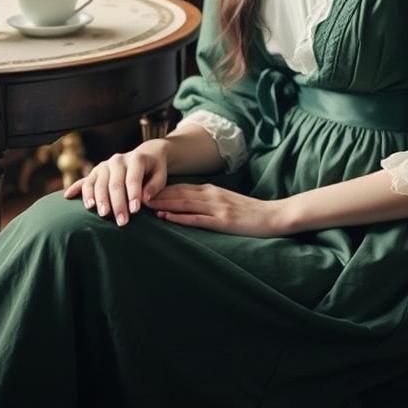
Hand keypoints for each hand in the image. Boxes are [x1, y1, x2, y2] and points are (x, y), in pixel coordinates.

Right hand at [63, 140, 168, 226]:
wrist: (145, 155)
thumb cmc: (154, 170)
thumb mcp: (161, 174)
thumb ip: (155, 185)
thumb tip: (145, 198)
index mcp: (136, 159)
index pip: (133, 178)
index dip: (133, 194)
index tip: (135, 210)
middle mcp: (118, 160)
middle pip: (115, 183)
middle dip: (117, 203)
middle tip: (121, 221)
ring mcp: (104, 165)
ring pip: (98, 183)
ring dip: (99, 200)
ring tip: (102, 214)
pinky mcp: (95, 172)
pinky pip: (85, 181)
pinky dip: (77, 189)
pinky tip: (68, 197)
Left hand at [145, 183, 288, 237]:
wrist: (273, 215)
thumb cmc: (249, 212)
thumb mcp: (226, 202)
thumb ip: (207, 202)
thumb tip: (186, 205)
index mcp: (211, 190)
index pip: (180, 187)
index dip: (160, 188)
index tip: (141, 189)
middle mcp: (211, 195)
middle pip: (178, 192)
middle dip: (156, 193)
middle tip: (135, 194)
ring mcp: (216, 207)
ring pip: (183, 202)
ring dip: (162, 202)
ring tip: (143, 204)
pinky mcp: (222, 220)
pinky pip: (196, 218)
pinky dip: (179, 216)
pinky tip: (166, 217)